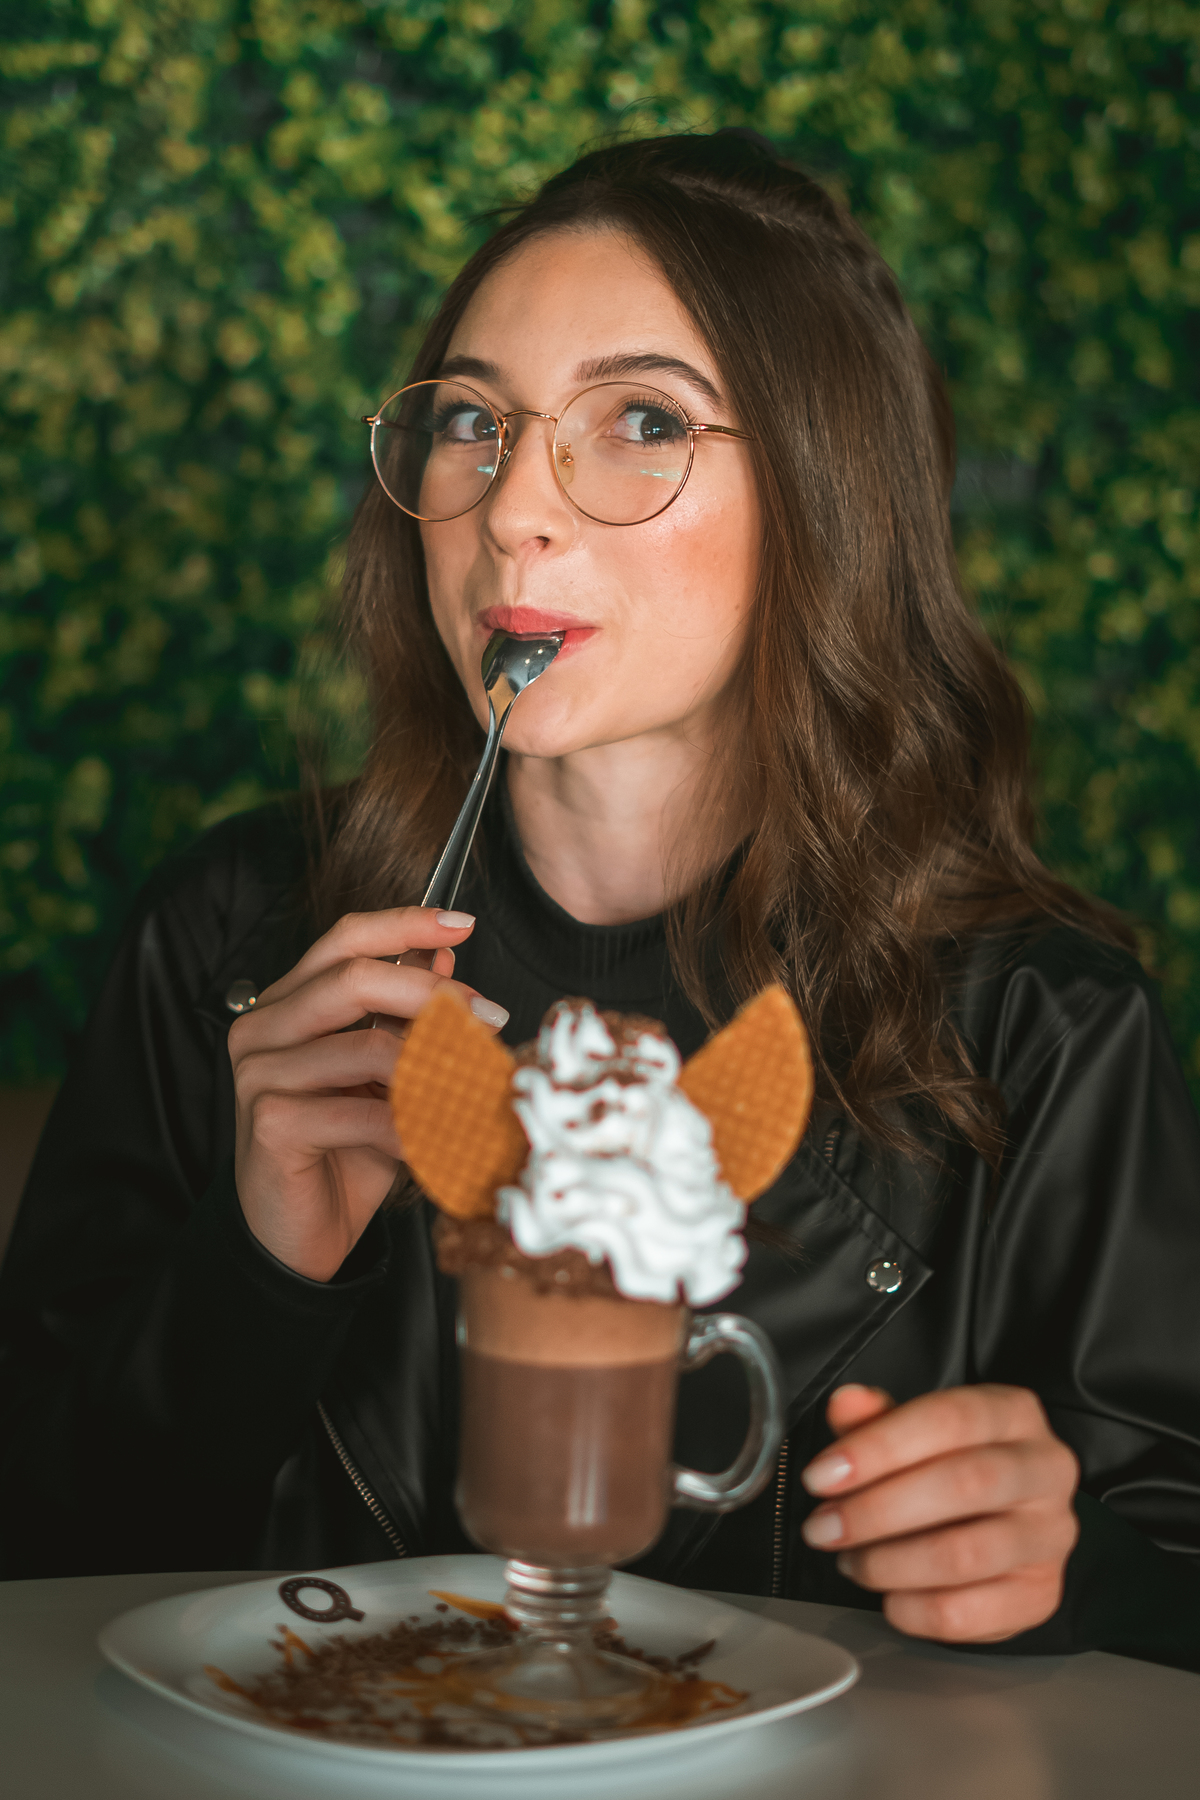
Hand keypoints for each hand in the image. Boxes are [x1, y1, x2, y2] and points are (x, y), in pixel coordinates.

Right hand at [228, 907, 508, 1282]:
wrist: (299, 1238)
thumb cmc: (344, 1153)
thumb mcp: (384, 1077)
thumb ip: (403, 1015)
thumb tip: (443, 954)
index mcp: (286, 1004)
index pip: (344, 940)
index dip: (405, 923)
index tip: (463, 924)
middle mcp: (262, 1028)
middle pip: (355, 979)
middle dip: (434, 995)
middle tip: (490, 1017)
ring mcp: (259, 1075)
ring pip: (367, 1047)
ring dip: (438, 1070)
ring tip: (478, 1089)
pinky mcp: (270, 1123)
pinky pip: (364, 1112)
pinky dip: (417, 1127)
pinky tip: (446, 1140)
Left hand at [799, 1383, 1079, 1642]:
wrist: (1002, 1518)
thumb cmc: (950, 1464)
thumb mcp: (913, 1430)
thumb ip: (876, 1418)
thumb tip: (845, 1406)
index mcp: (1014, 1413)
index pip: (949, 1419)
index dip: (878, 1448)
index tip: (821, 1476)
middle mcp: (1046, 1470)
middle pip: (963, 1484)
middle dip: (877, 1510)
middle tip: (823, 1527)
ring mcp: (1049, 1537)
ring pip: (965, 1554)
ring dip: (889, 1563)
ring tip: (851, 1561)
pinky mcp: (1039, 1596)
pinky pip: (968, 1613)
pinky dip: (913, 1610)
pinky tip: (888, 1596)